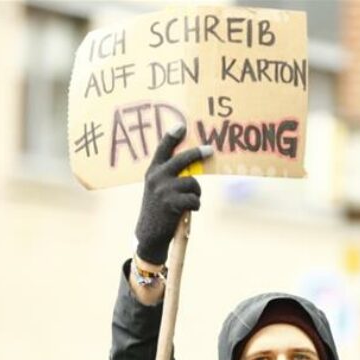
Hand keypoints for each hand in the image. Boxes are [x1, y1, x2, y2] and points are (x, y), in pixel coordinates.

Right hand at [135, 125, 212, 264]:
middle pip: (182, 159)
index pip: (162, 150)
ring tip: (188, 202)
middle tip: (210, 150)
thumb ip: (168, 175)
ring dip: (196, 193)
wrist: (149, 233)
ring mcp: (164, 189)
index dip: (172, 137)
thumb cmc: (158, 209)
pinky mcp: (172, 203)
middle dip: (198, 153)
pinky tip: (188, 210)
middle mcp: (157, 177)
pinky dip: (195, 205)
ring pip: (193, 183)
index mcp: (152, 171)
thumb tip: (193, 165)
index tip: (181, 126)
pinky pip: (194, 198)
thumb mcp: (157, 188)